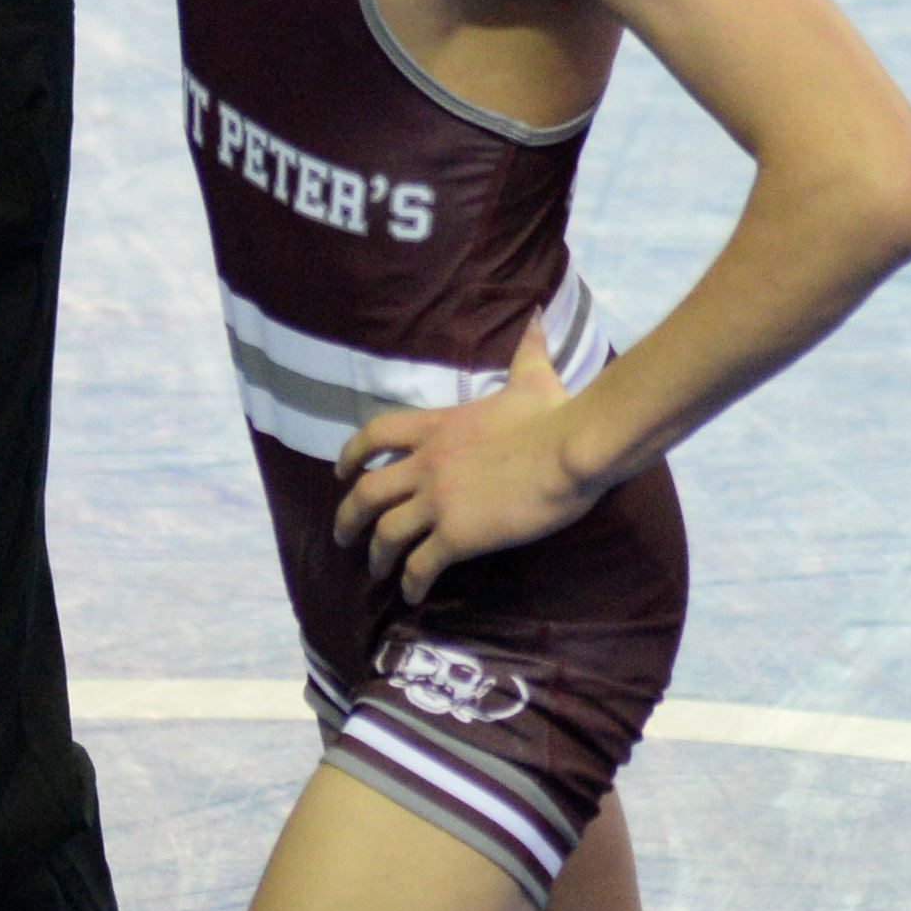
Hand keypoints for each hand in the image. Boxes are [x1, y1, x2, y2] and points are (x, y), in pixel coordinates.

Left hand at [333, 324, 600, 602]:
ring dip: (376, 555)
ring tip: (377, 571)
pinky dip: (411, 582)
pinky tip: (412, 595)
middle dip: (347, 517)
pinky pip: (420, 565)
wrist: (570, 450)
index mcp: (437, 427)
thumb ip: (527, 350)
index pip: (375, 434)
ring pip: (385, 534)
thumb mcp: (533, 377)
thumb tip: (538, 316)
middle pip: (366, 492)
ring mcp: (438, 501)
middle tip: (343, 535)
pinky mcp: (457, 535)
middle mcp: (427, 464)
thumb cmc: (554, 414)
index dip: (351, 454)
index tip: (341, 472)